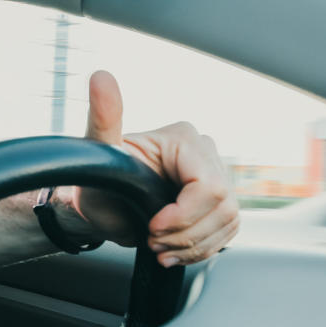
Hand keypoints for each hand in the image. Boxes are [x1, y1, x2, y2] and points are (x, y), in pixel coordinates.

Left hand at [59, 71, 239, 266]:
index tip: (152, 227)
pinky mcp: (217, 203)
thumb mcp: (96, 152)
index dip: (183, 215)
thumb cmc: (96, 177)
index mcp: (185, 139)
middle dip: (185, 234)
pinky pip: (228, 232)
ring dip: (192, 245)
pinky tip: (173, 250)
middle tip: (152, 240)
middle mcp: (206, 154)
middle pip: (223, 207)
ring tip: (159, 247)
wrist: (100, 204)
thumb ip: (102, 117)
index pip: (208, 186)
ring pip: (229, 222)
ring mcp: (216, 178)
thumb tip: (100, 77)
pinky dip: (200, 249)